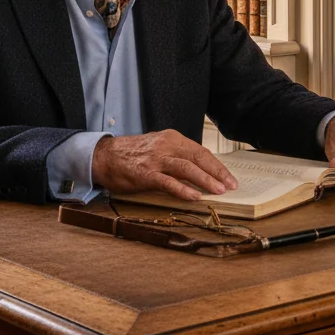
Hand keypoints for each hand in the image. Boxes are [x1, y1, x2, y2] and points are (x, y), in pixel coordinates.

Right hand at [91, 130, 238, 201]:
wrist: (104, 155)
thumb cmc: (133, 154)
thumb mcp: (159, 148)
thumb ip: (177, 155)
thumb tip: (200, 171)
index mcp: (172, 138)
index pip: (201, 151)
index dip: (217, 165)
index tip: (229, 177)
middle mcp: (166, 145)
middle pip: (198, 157)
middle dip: (217, 172)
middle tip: (231, 185)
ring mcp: (156, 159)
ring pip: (186, 168)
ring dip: (205, 180)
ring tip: (218, 191)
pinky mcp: (145, 174)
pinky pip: (167, 181)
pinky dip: (182, 189)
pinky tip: (194, 196)